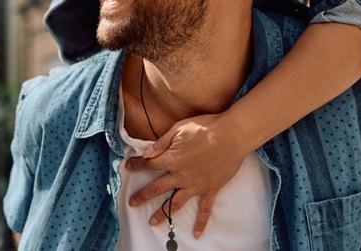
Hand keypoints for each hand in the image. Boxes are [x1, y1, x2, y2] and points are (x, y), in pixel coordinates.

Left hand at [125, 113, 248, 237]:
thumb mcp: (179, 128)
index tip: (128, 166)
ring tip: (151, 222)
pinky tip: (196, 233)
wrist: (232, 136)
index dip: (137, 165)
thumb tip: (146, 153)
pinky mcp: (210, 189)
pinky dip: (201, 222)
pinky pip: (204, 209)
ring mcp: (195, 185)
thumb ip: (162, 142)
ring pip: (175, 203)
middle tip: (132, 203)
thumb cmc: (206, 127)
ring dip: (162, 213)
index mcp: (172, 158)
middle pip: (157, 188)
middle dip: (143, 196)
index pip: (149, 164)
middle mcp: (181, 175)